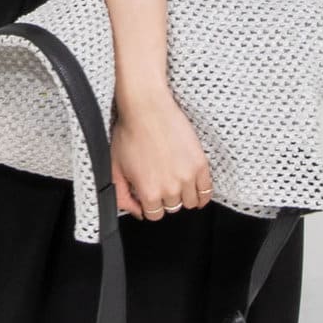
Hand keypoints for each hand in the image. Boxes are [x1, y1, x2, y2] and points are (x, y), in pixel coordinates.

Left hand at [110, 90, 214, 221]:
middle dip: (166, 199)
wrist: (147, 109)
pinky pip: (207, 191)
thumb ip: (122, 197)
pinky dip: (202, 196)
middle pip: (173, 208)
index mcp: (148, 191)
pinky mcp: (200, 164)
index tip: (150, 194)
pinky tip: (197, 194)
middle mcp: (169, 188)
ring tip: (176, 184)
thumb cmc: (129, 133)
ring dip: (183, 196)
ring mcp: (187, 177)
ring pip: (190, 202)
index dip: (151, 205)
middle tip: (161, 182)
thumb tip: (137, 213)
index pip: (154, 214)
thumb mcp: (115, 169)